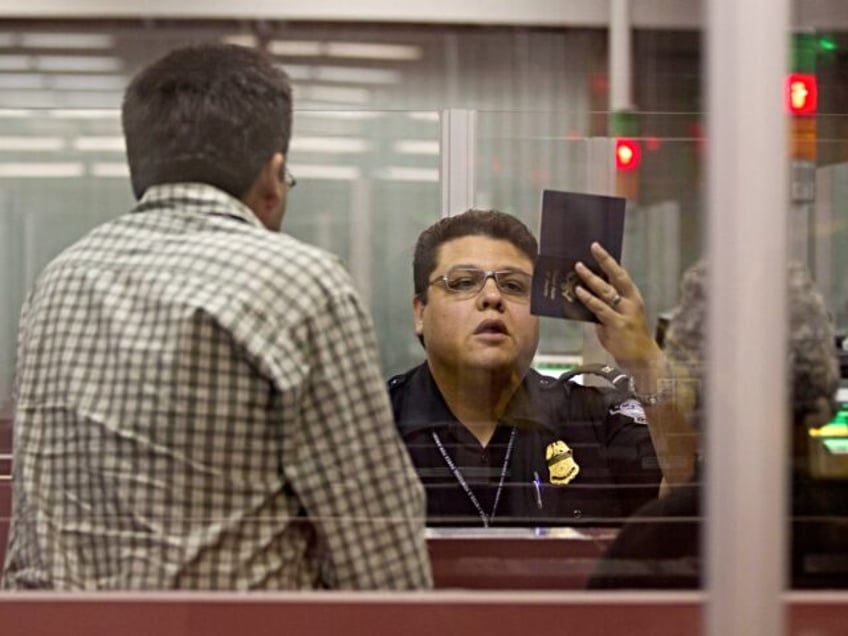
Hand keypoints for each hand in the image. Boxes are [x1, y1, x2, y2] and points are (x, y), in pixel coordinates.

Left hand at [573, 242, 662, 375]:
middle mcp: (631, 302)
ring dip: (591, 278)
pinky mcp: (617, 325)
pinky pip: (600, 309)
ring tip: (578, 267)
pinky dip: (588, 299)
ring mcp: (624, 313)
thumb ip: (606, 305)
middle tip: (589, 250)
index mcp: (633, 297)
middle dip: (602, 262)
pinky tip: (579, 292)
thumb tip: (587, 292)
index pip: (620, 274)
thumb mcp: (620, 316)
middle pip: (616, 277)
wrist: (641, 358)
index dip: (608, 260)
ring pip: (606, 291)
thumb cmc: (628, 337)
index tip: (596, 247)